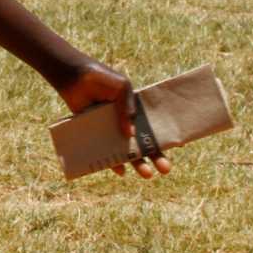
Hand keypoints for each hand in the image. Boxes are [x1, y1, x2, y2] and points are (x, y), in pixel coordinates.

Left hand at [54, 59, 172, 179]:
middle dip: (156, 157)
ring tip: (147, 174)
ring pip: (128, 152)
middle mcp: (127, 123)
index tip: (178, 146)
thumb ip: (127, 107)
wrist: (74, 78)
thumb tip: (130, 133)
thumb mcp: (121, 87)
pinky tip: (120, 170)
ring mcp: (112, 130)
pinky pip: (106, 153)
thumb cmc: (101, 79)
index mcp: (137, 110)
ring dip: (138, 164)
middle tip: (165, 169)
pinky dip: (112, 163)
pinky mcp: (96, 135)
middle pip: (145, 143)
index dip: (166, 136)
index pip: (155, 126)